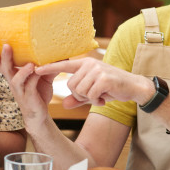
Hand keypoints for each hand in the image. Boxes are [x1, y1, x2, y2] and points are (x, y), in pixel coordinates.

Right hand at [0, 42, 56, 128]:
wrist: (39, 114)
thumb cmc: (37, 93)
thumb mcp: (43, 76)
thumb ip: (48, 64)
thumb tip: (60, 52)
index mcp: (13, 75)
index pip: (0, 63)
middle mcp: (14, 82)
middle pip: (3, 69)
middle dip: (3, 57)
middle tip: (6, 45)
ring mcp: (20, 91)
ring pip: (15, 80)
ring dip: (22, 71)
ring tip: (29, 63)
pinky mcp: (28, 98)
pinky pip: (30, 87)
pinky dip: (34, 79)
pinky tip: (38, 71)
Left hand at [35, 58, 153, 107]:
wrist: (134, 87)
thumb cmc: (113, 88)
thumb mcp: (93, 93)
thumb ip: (79, 98)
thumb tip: (65, 105)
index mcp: (85, 64)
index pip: (64, 65)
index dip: (49, 68)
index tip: (35, 69)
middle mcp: (90, 64)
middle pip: (71, 85)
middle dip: (81, 95)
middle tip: (94, 95)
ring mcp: (97, 70)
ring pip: (80, 90)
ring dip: (89, 98)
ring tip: (101, 95)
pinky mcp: (104, 78)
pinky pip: (90, 94)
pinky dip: (96, 99)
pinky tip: (105, 97)